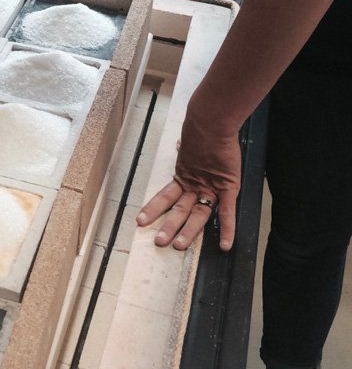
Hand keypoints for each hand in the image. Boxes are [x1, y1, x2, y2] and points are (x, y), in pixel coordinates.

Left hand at [136, 102, 241, 251]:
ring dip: (188, 231)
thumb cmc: (203, 131)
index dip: (153, 208)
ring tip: (177, 246)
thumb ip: (186, 150)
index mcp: (185, 176)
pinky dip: (228, 228)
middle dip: (168, 226)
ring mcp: (210, 187)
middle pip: (179, 210)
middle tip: (158, 242)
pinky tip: (226, 245)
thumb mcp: (189, 144)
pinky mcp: (227, 186)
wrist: (212, 122)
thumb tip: (181, 144)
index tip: (141, 220)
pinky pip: (228, 211)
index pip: (166, 197)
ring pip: (197, 214)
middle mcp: (194, 185)